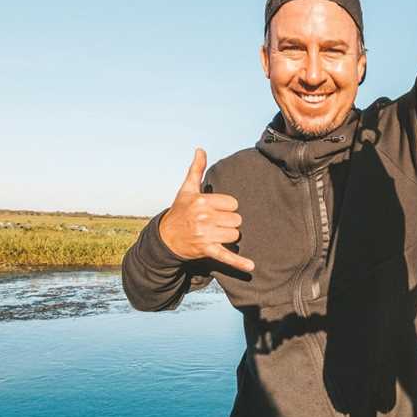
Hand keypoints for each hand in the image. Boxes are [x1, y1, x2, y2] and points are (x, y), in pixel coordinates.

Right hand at [159, 148, 254, 272]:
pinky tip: (251, 266)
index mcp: (201, 201)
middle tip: (213, 223)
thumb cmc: (180, 211)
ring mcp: (204, 235)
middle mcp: (203, 217)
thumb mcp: (187, 189)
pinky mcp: (206, 250)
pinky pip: (226, 256)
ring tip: (214, 234)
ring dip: (228, 236)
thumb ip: (196, 169)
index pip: (233, 204)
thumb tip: (200, 149)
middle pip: (236, 220)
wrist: (165, 237)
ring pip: (234, 235)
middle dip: (227, 222)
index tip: (215, 209)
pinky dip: (238, 263)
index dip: (227, 207)